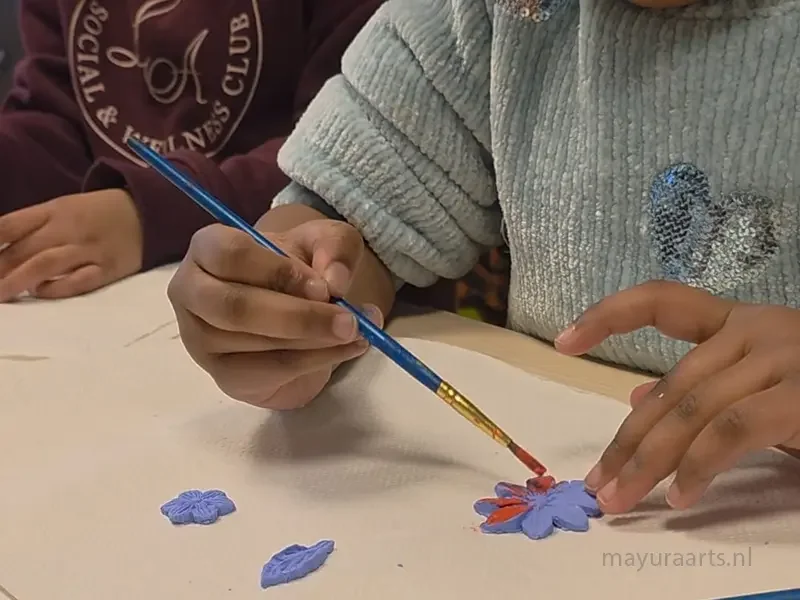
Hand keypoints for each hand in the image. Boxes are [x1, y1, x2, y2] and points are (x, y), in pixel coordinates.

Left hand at [0, 190, 142, 300]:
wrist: (149, 211)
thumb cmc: (99, 213)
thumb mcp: (64, 209)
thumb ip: (34, 227)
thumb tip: (1, 251)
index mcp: (53, 210)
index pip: (8, 225)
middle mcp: (68, 229)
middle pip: (23, 249)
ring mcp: (89, 249)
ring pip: (46, 264)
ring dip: (18, 280)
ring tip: (0, 296)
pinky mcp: (109, 268)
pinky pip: (80, 280)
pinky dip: (58, 287)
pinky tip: (41, 292)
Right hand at [167, 218, 382, 409]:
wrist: (287, 313)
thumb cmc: (294, 269)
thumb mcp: (321, 243)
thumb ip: (334, 248)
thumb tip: (336, 282)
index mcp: (206, 248)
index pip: (230, 255)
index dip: (278, 272)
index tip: (324, 287)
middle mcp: (191, 292)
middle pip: (236, 307)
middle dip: (299, 317)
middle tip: (349, 322)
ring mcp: (200, 339)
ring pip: (256, 344)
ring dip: (314, 341)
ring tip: (356, 333)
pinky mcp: (222, 375)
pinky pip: (270, 371)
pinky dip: (315, 362)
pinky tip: (344, 350)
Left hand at [555, 281, 799, 512]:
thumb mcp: (759, 387)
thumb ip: (704, 389)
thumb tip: (636, 393)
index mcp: (740, 322)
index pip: (661, 301)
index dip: (607, 315)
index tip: (563, 342)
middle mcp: (756, 329)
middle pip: (671, 384)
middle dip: (628, 439)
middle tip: (598, 482)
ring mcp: (783, 357)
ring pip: (692, 409)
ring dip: (648, 460)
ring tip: (621, 497)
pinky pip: (733, 432)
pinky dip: (700, 467)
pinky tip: (679, 497)